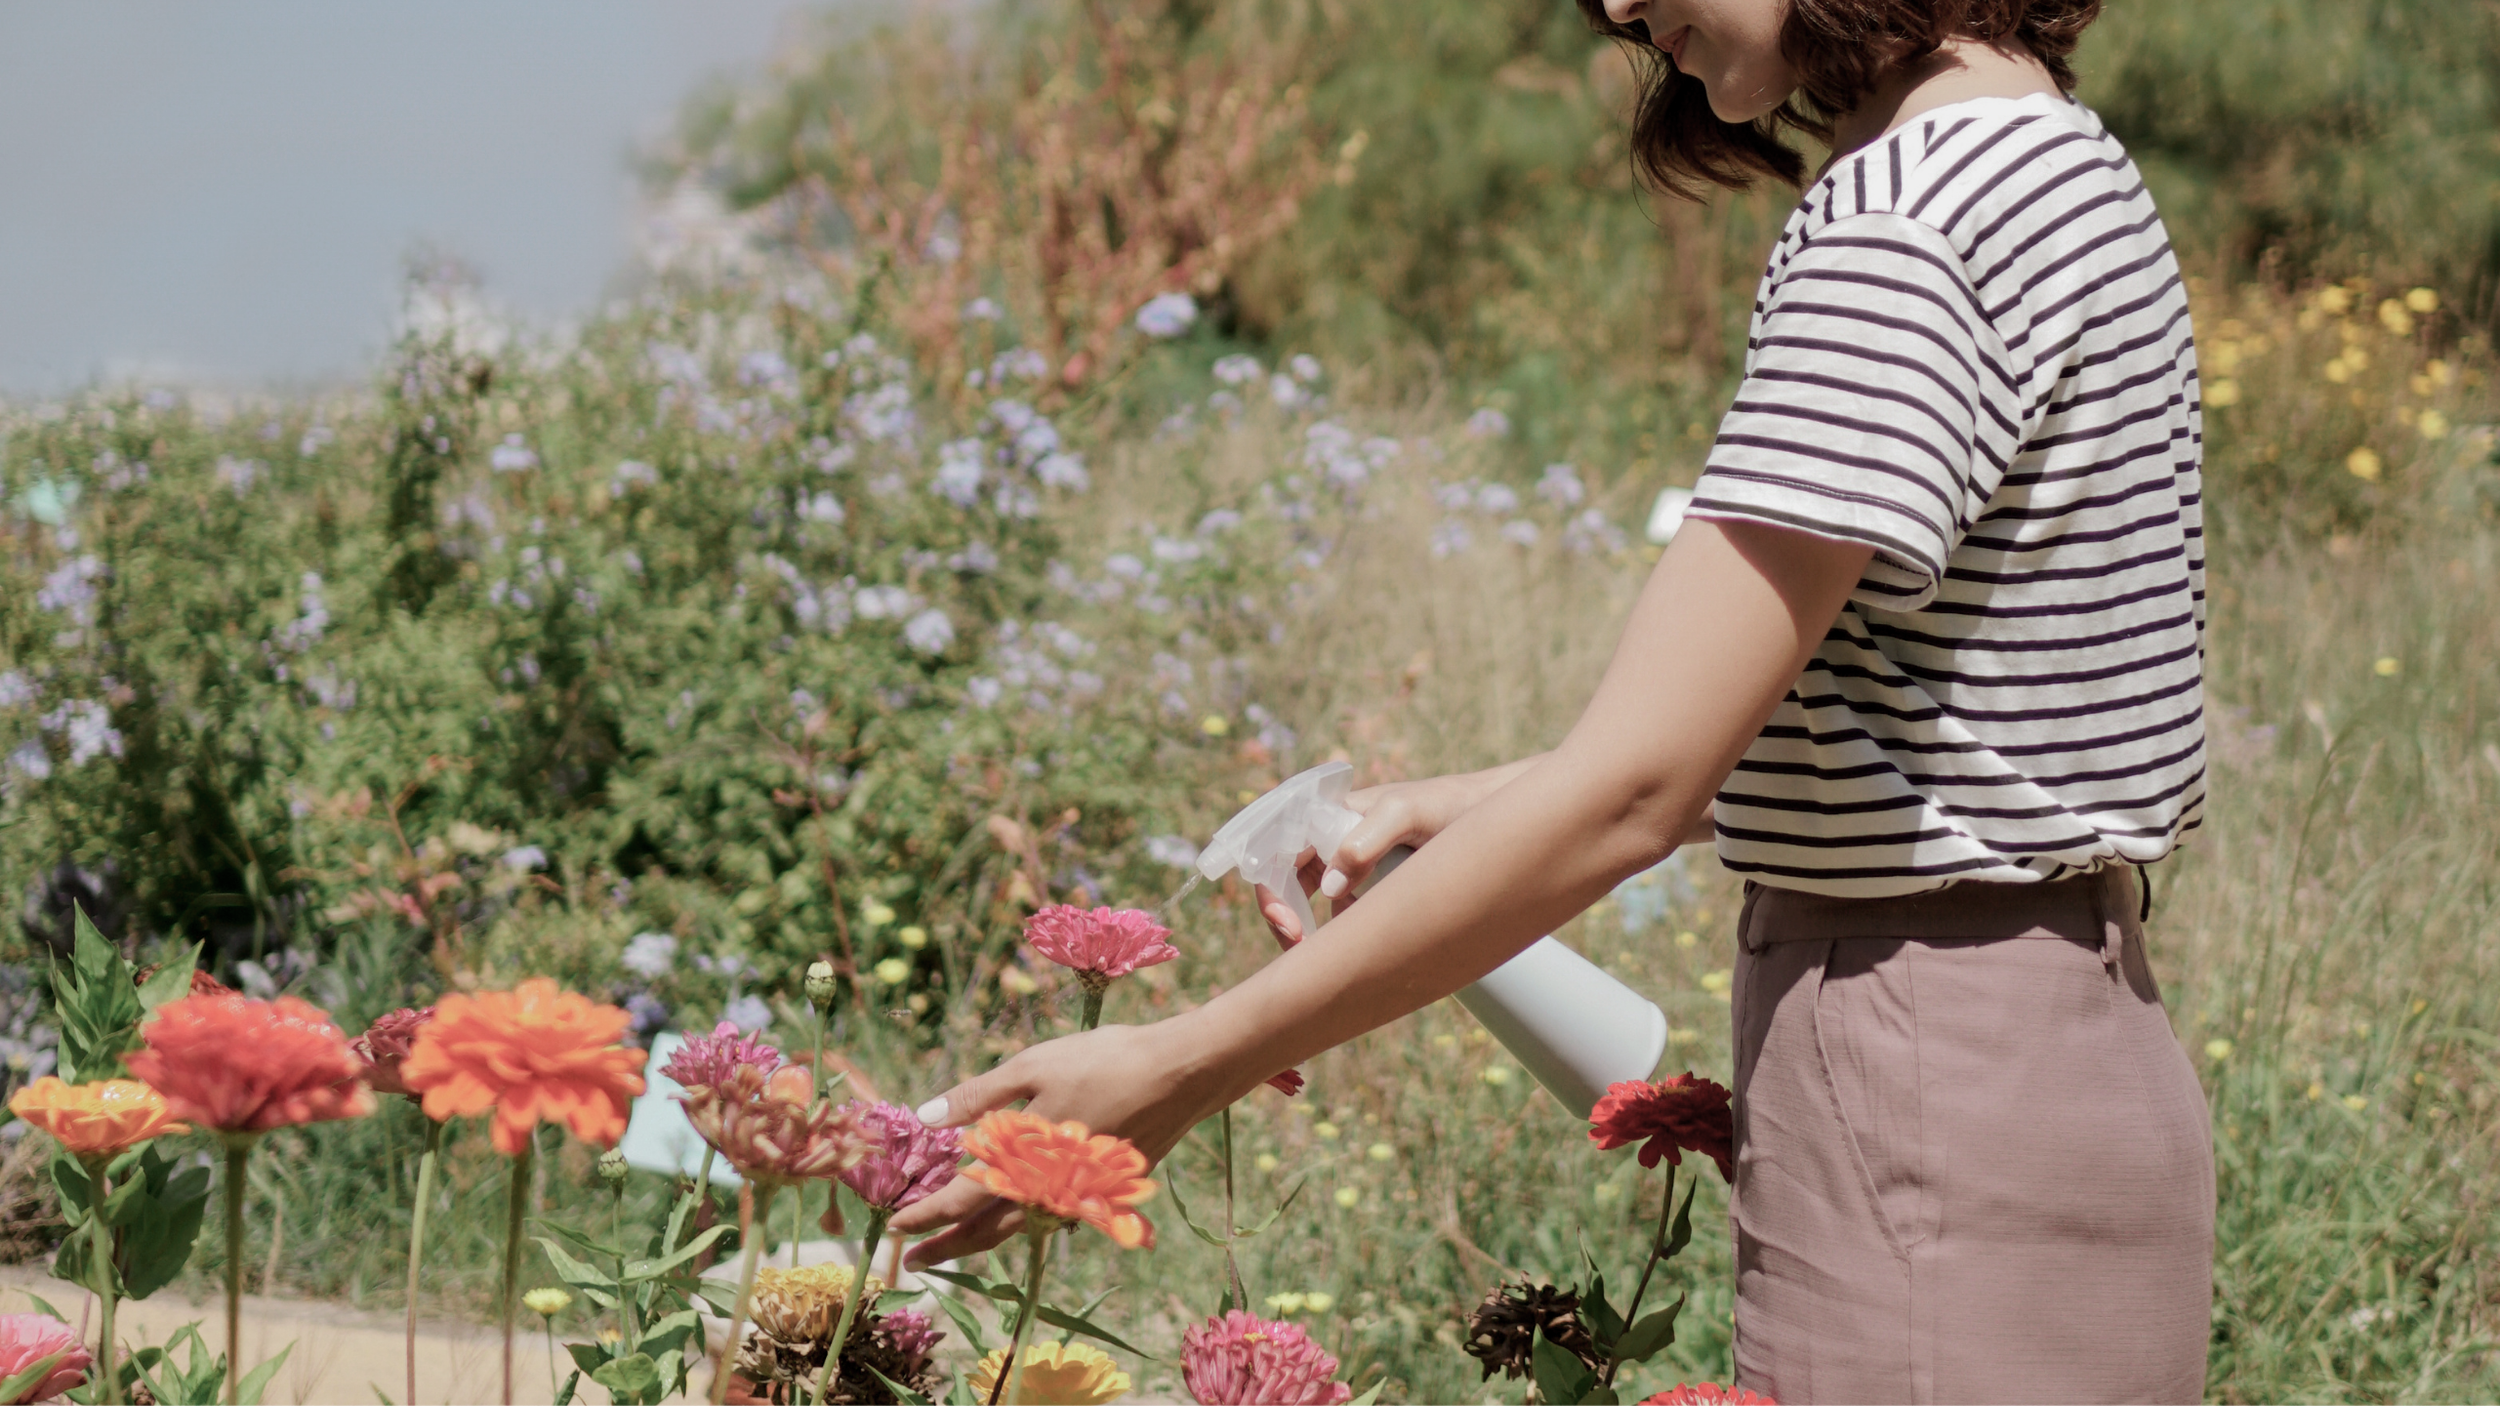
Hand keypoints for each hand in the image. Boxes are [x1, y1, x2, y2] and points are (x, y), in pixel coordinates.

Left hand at [887, 1020, 1221, 1266]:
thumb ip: (978, 1097)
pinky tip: (1016, 1212)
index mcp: (1026, 1163)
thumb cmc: (1102, 1062)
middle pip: (988, 1233)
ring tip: (955, 1240)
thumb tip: (925, 1118)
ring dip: (983, 1238)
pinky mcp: (1103, 1192)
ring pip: (1022, 1229)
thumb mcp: (1031, 1067)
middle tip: (913, 1260)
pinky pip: (1053, 1217)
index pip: (961, 1201)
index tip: (896, 1227)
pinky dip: (1025, 1221)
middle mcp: (1050, 1192)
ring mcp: (1079, 1197)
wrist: (1180, 1075)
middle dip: (947, 1247)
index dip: (925, 1215)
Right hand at [1254, 767, 1534, 944]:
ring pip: (1315, 903)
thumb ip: (1365, 840)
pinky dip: (1343, 934)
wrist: (1499, 813)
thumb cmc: (1453, 804)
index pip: (1276, 848)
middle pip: (1287, 880)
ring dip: (1313, 932)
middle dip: (1284, 918)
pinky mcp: (1378, 887)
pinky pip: (1346, 914)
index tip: (1289, 923)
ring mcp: (1357, 864)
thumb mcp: (1408, 814)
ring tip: (1327, 957)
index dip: (1271, 887)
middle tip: (1300, 951)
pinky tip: (1360, 949)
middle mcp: (1337, 838)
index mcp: (1332, 815)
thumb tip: (1328, 888)